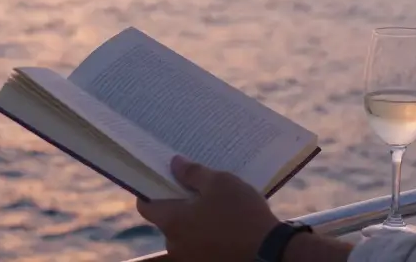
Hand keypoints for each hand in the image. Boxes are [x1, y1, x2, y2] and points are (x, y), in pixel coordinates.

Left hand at [136, 156, 279, 261]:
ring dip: (194, 223)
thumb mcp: (220, 183)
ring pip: (185, 235)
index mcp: (172, 221)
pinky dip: (206, 237)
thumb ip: (193, 173)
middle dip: (178, 206)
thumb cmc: (242, 214)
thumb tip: (174, 163)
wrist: (270, 252)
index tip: (162, 180)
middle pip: (167, 220)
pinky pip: (199, 247)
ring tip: (216, 208)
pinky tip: (225, 226)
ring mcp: (190, 259)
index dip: (150, 191)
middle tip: (197, 191)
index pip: (145, 206)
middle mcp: (175, 244)